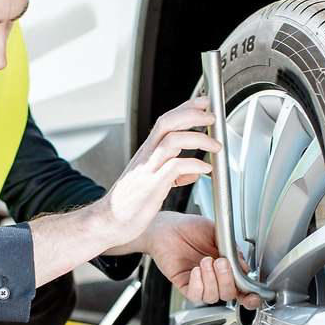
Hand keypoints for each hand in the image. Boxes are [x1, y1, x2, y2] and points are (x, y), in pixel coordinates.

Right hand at [93, 98, 216, 247]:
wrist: (108, 222)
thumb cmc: (129, 204)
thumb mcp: (153, 183)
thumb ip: (173, 174)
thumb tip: (194, 172)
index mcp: (147, 153)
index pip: (166, 121)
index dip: (185, 108)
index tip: (203, 103)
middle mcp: (147, 156)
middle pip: (167, 122)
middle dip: (192, 115)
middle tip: (211, 118)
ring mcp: (148, 170)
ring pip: (172, 140)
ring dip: (198, 139)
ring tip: (215, 146)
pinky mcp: (151, 186)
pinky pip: (175, 167)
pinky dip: (194, 165)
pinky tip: (205, 169)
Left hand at [146, 212, 262, 309]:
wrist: (169, 226)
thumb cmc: (191, 228)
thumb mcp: (217, 234)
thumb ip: (232, 251)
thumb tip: (245, 267)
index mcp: (227, 267)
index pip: (242, 289)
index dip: (250, 296)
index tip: (253, 295)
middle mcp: (214, 278)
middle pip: (229, 294)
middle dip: (227, 280)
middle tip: (221, 261)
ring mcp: (200, 283)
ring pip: (213, 297)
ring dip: (211, 280)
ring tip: (205, 261)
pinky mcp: (185, 284)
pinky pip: (195, 295)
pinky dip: (198, 284)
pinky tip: (196, 270)